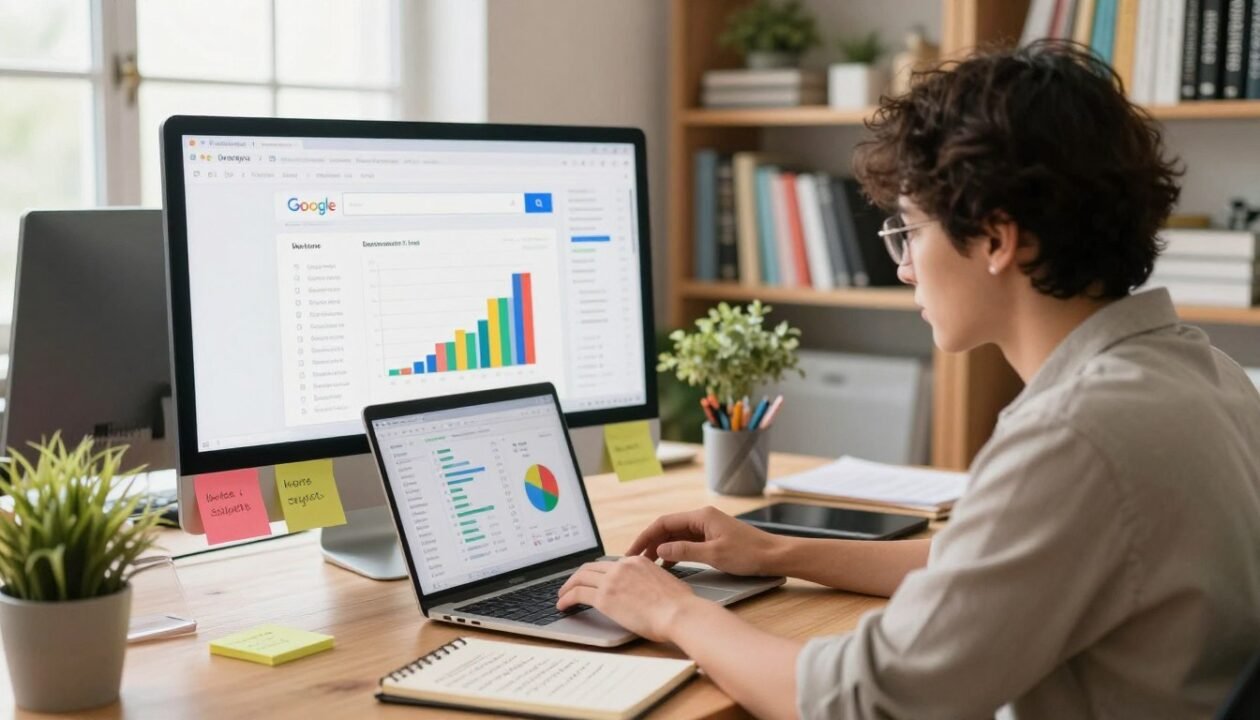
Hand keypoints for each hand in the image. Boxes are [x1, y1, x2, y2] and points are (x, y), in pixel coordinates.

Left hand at [556, 556, 703, 641]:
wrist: (679, 613)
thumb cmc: (680, 605)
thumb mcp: (666, 583)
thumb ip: (651, 582)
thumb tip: (649, 592)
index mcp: (637, 561)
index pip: (609, 564)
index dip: (596, 573)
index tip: (591, 580)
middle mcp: (622, 566)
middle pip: (590, 567)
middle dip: (577, 576)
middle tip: (570, 586)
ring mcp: (612, 580)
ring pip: (580, 578)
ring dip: (567, 587)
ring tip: (562, 596)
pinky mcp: (604, 597)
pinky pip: (577, 594)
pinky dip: (566, 599)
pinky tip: (562, 606)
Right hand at [625, 506, 784, 576]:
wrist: (775, 556)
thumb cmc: (749, 553)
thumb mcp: (714, 554)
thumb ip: (685, 551)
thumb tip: (660, 550)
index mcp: (701, 516)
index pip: (664, 523)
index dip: (645, 536)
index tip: (632, 551)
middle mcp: (702, 518)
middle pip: (668, 528)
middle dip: (650, 543)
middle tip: (636, 561)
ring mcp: (707, 528)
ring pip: (676, 536)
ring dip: (661, 549)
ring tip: (649, 565)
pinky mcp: (712, 538)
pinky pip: (687, 543)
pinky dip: (675, 552)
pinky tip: (669, 565)